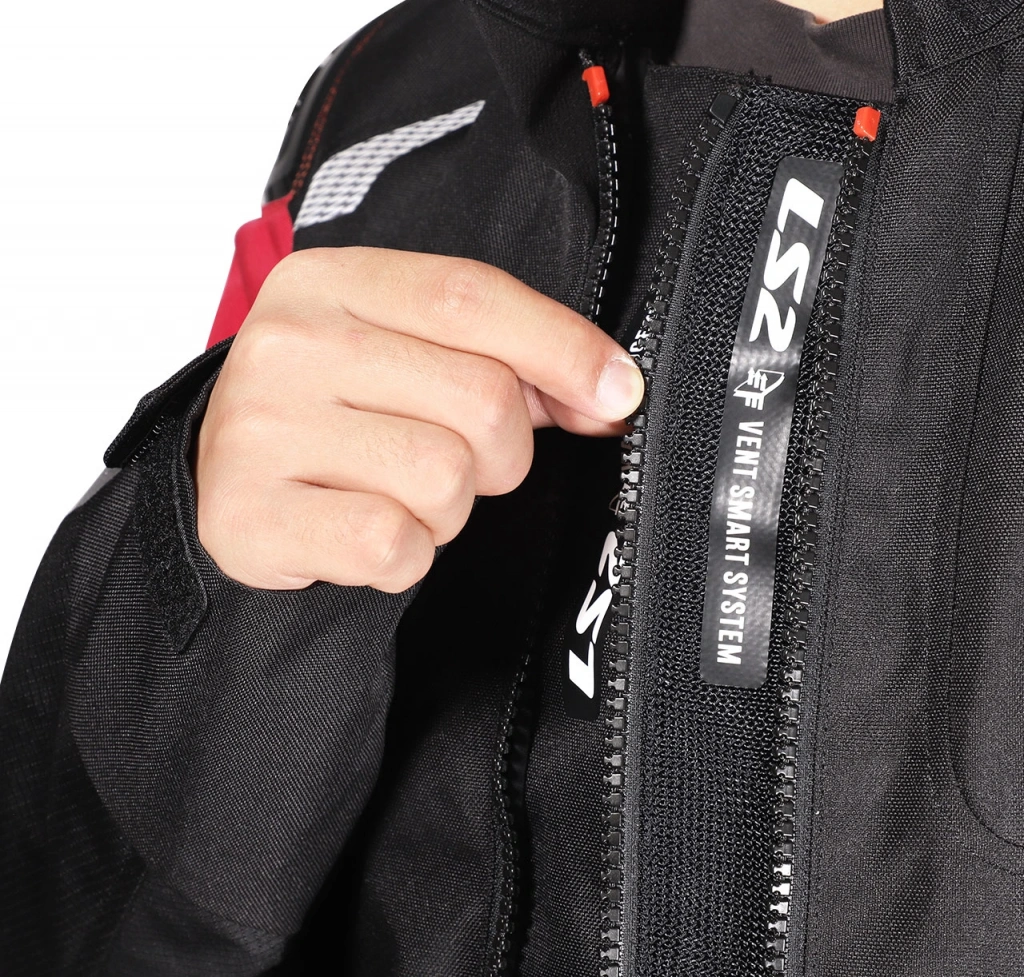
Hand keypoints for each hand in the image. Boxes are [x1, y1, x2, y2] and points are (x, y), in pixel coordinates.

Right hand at [194, 247, 644, 592]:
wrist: (222, 478)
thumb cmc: (332, 412)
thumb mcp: (405, 351)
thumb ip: (506, 356)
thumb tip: (611, 393)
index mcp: (330, 282)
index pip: (471, 297)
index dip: (563, 348)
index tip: (616, 393)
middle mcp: (288, 345)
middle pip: (480, 400)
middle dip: (498, 451)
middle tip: (455, 459)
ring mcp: (260, 429)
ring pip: (445, 479)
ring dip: (448, 508)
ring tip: (399, 494)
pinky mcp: (247, 514)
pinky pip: (392, 543)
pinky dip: (406, 555)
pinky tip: (368, 532)